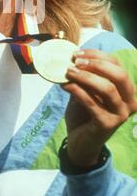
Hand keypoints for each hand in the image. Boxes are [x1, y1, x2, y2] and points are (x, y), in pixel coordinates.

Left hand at [62, 49, 136, 168]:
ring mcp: (121, 114)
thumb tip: (74, 59)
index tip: (77, 53)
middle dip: (96, 64)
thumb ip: (85, 77)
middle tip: (75, 61)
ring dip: (85, 77)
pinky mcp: (108, 125)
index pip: (117, 65)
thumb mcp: (86, 91)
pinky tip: (65, 86)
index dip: (97, 55)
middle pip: (119, 75)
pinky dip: (77, 91)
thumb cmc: (84, 114)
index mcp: (127, 90)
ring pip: (107, 88)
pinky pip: (92, 103)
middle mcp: (130, 102)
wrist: (80, 142)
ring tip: (68, 72)